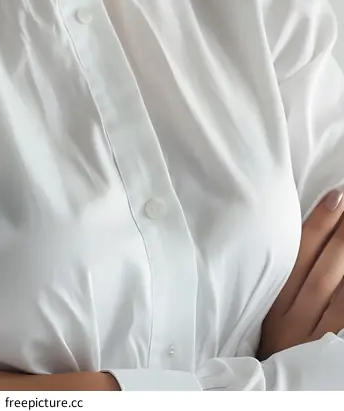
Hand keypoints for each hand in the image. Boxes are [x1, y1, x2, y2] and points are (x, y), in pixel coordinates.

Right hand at [256, 189, 343, 359]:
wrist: (251, 400)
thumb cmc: (275, 353)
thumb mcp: (270, 319)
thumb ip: (282, 284)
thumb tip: (305, 238)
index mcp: (275, 311)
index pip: (298, 258)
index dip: (317, 225)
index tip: (334, 196)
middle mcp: (295, 326)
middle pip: (323, 271)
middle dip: (341, 234)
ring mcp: (318, 343)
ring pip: (341, 294)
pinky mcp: (334, 355)